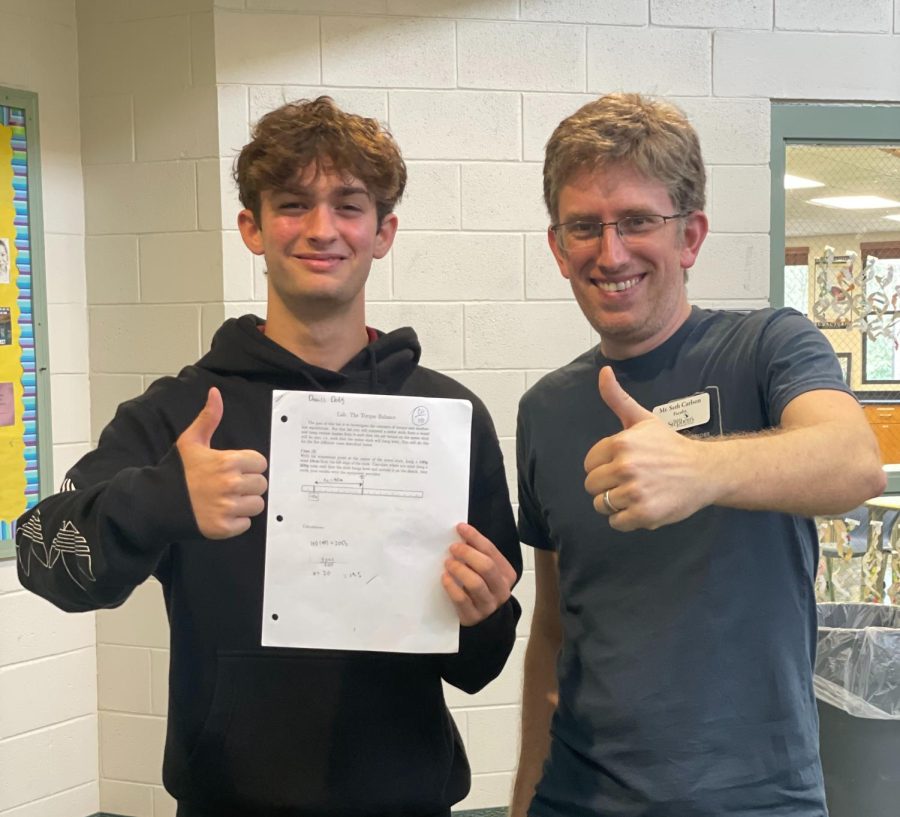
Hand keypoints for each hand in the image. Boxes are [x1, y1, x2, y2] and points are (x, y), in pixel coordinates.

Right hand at [176, 387, 268, 538]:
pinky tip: (219, 513)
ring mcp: (227, 508)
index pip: (260, 463)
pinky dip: (236, 522)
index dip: (248, 466)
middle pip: (261, 484)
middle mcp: (230, 485)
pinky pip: (246, 524)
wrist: (154, 503)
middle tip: (229, 485)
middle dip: (248, 484)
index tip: (234, 468)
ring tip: (225, 499)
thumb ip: (208, 417)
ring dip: (244, 503)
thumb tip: (215, 392)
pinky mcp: (223, 528)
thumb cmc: (176, 471)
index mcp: (227, 462)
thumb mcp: (190, 441)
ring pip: (256, 505)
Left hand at [442, 523, 516, 625]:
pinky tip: (444, 578)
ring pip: (475, 583)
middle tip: (453, 548)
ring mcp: (488, 604)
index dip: (475, 538)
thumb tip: (462, 535)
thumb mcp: (487, 574)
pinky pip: (462, 600)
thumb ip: (479, 557)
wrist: (486, 623)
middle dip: (467, 553)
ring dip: (459, 569)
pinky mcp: (474, 616)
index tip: (460, 528)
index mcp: (507, 574)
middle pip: (486, 566)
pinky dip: (451, 586)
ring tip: (448, 562)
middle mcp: (501, 589)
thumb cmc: (483, 590)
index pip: (492, 551)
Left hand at [583, 367, 710, 530]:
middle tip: (629, 481)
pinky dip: (625, 519)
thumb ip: (617, 398)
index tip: (622, 465)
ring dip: (616, 503)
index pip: (589, 464)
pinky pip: (616, 522)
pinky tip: (642, 506)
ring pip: (602, 504)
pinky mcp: (644, 514)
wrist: (705, 471)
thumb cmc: (670, 446)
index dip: (603, 466)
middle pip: (592, 485)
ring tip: (637, 493)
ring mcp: (635, 492)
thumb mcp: (642, 420)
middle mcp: (626, 467)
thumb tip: (603, 371)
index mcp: (621, 443)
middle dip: (606, 486)